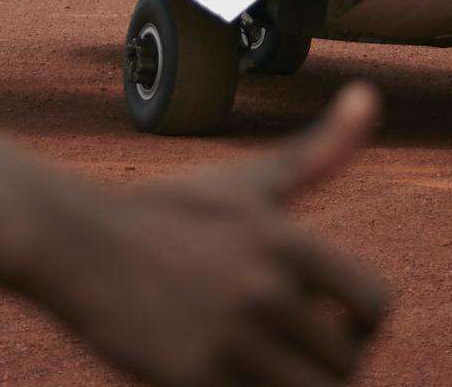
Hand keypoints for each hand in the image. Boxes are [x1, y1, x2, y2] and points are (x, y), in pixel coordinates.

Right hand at [32, 83, 394, 386]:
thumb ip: (318, 152)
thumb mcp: (246, 182)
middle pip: (346, 364)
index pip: (376, 305)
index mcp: (289, 243)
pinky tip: (224, 376)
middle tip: (291, 358)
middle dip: (326, 367)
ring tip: (266, 372)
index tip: (333, 326)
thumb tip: (369, 94)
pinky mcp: (195, 379)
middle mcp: (267, 291)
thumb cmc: (165, 214)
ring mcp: (231, 340)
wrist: (75, 245)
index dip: (362, 324)